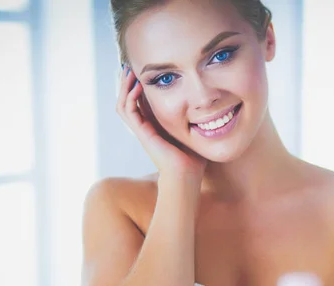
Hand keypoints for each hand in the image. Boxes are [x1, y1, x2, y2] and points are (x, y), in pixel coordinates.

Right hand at [116, 65, 206, 182]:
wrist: (187, 175)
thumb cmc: (193, 157)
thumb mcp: (194, 129)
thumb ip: (196, 116)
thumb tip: (209, 101)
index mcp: (154, 124)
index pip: (140, 99)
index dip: (139, 83)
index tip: (143, 67)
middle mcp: (144, 126)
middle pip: (127, 99)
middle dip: (127, 81)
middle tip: (130, 63)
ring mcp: (141, 130)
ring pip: (123, 104)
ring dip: (124, 86)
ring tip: (129, 70)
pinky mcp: (142, 134)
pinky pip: (129, 112)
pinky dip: (130, 97)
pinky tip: (137, 86)